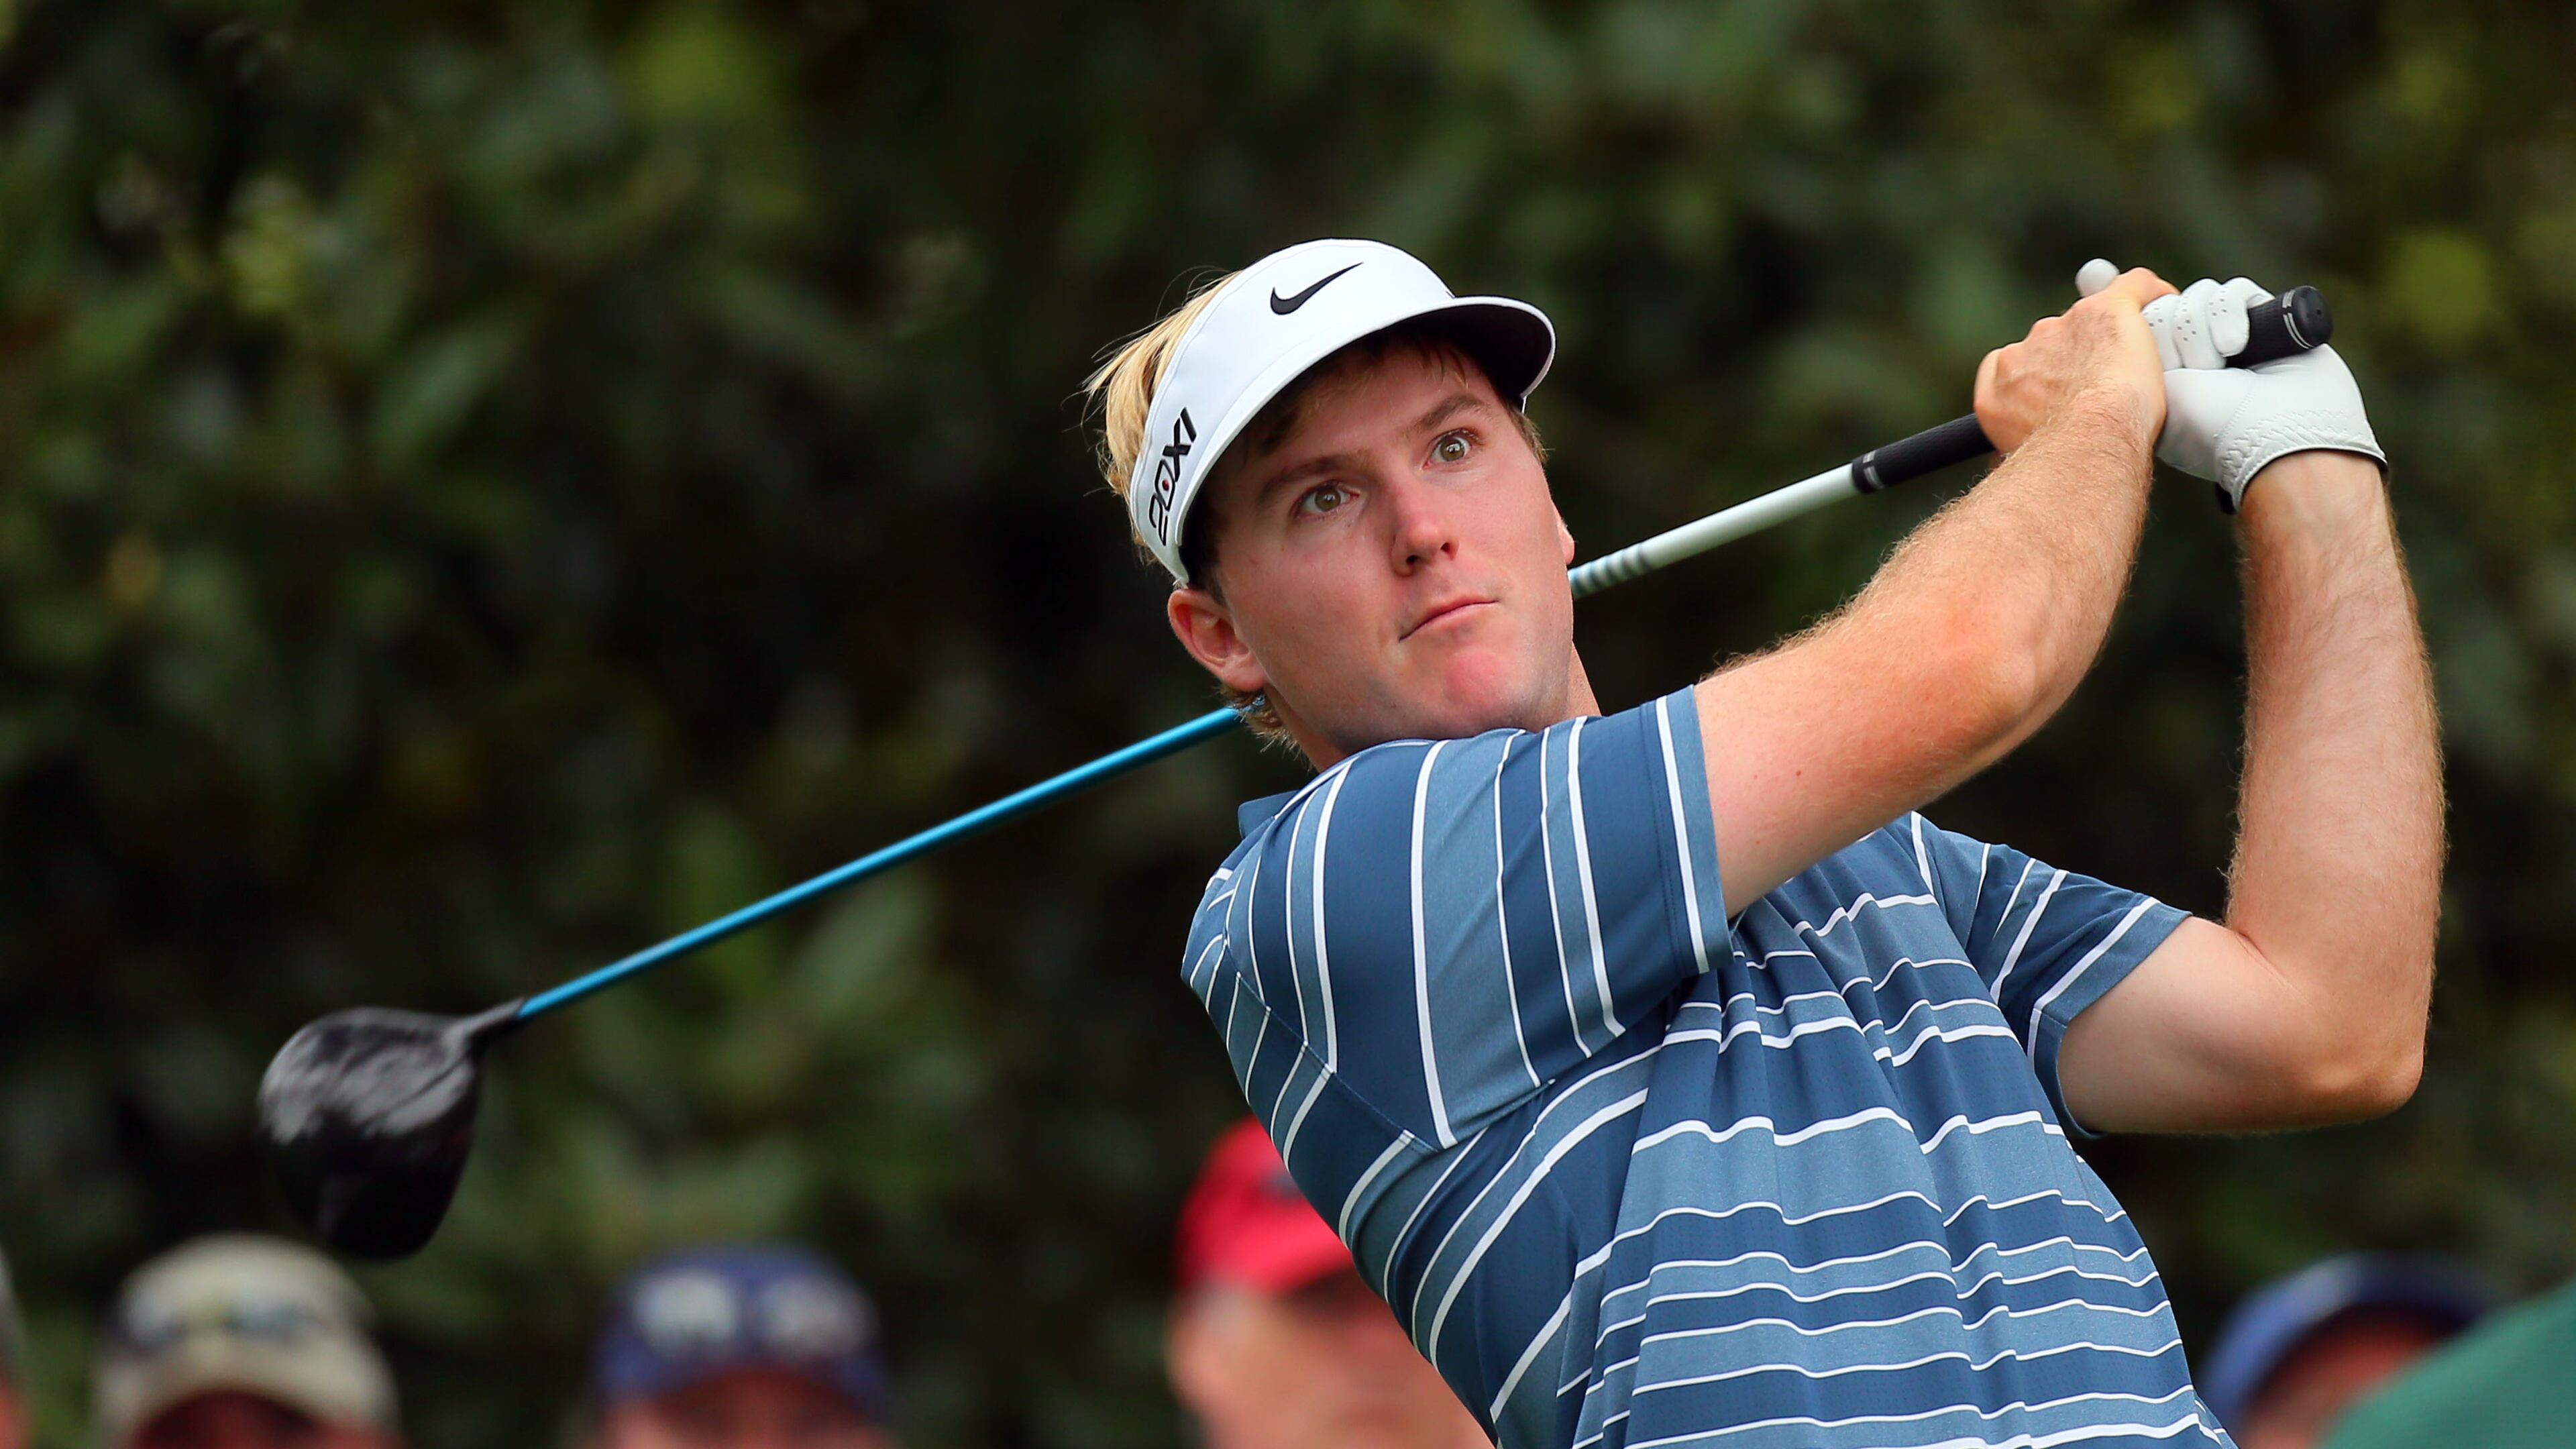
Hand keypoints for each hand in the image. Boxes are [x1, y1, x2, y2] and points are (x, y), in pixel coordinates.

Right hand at [1973, 267, 2175, 453]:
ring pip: (2090, 324)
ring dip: (2108, 341)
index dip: (2034, 375)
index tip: (2056, 391)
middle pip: (2050, 345)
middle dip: (2075, 362)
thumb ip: (2012, 448)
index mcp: (1996, 388)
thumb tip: (2010, 464)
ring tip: (2136, 371)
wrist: (2090, 441)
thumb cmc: (2061, 460)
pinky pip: (2133, 289)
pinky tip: (2164, 305)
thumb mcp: (2019, 461)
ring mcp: (2062, 327)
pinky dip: (2149, 295)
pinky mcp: (2107, 310)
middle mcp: (2022, 352)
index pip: (2006, 366)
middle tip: (2104, 390)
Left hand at [2099, 268, 2387, 511]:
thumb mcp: (2140, 388)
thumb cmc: (2200, 425)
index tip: (2148, 344)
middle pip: (2164, 307)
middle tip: (2188, 371)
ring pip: (2196, 297)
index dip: (2142, 328)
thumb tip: (2090, 272)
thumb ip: (2109, 341)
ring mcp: (2229, 334)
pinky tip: (2235, 348)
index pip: (2137, 320)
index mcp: (2158, 371)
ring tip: (2215, 370)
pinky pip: (2233, 291)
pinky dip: (2230, 317)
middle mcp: (2192, 351)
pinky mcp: (2265, 319)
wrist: (2269, 438)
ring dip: (2200, 336)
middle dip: (2172, 338)